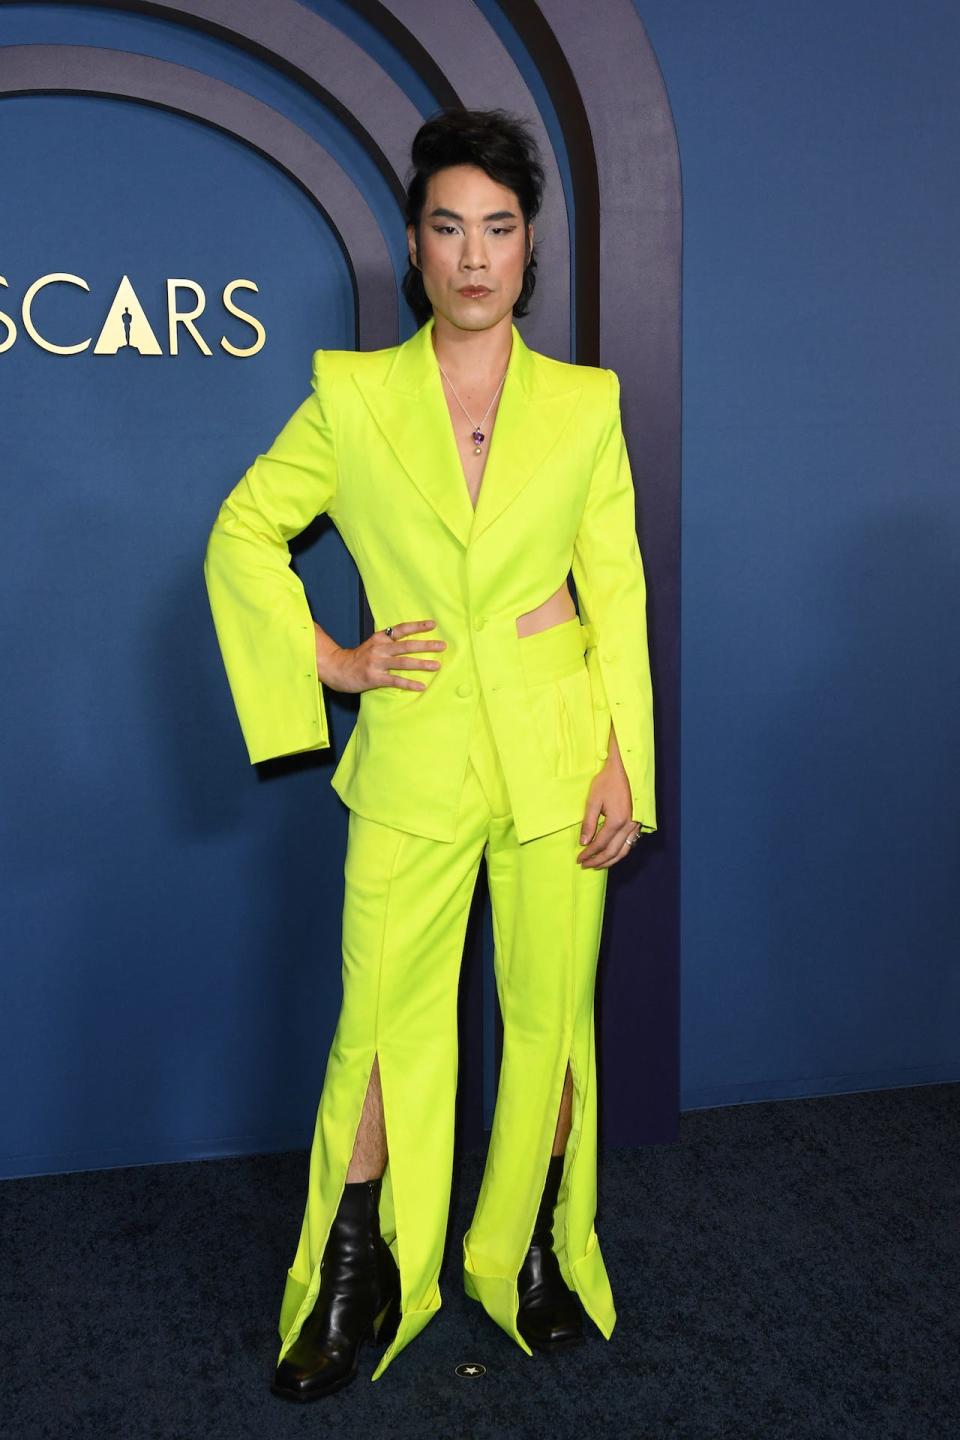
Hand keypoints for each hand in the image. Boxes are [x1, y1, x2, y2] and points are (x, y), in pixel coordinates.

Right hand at [315, 617, 446, 694]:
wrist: (337, 669)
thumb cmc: (358, 658)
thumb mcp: (372, 644)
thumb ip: (388, 642)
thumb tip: (409, 641)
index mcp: (380, 638)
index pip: (401, 629)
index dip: (417, 626)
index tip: (433, 624)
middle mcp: (380, 649)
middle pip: (406, 645)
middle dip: (426, 645)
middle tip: (443, 646)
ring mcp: (377, 663)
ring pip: (403, 662)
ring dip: (422, 664)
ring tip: (437, 666)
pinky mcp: (374, 678)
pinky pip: (395, 680)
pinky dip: (409, 683)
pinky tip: (421, 686)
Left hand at [577, 736, 641, 868]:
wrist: (625, 769)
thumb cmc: (607, 782)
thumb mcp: (593, 800)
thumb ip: (588, 823)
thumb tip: (584, 842)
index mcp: (617, 821)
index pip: (600, 844)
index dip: (589, 853)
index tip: (579, 859)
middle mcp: (628, 826)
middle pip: (613, 851)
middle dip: (598, 861)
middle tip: (585, 865)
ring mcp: (635, 825)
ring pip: (624, 850)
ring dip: (610, 860)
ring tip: (598, 865)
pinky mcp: (638, 822)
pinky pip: (630, 844)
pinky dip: (620, 852)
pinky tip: (612, 854)